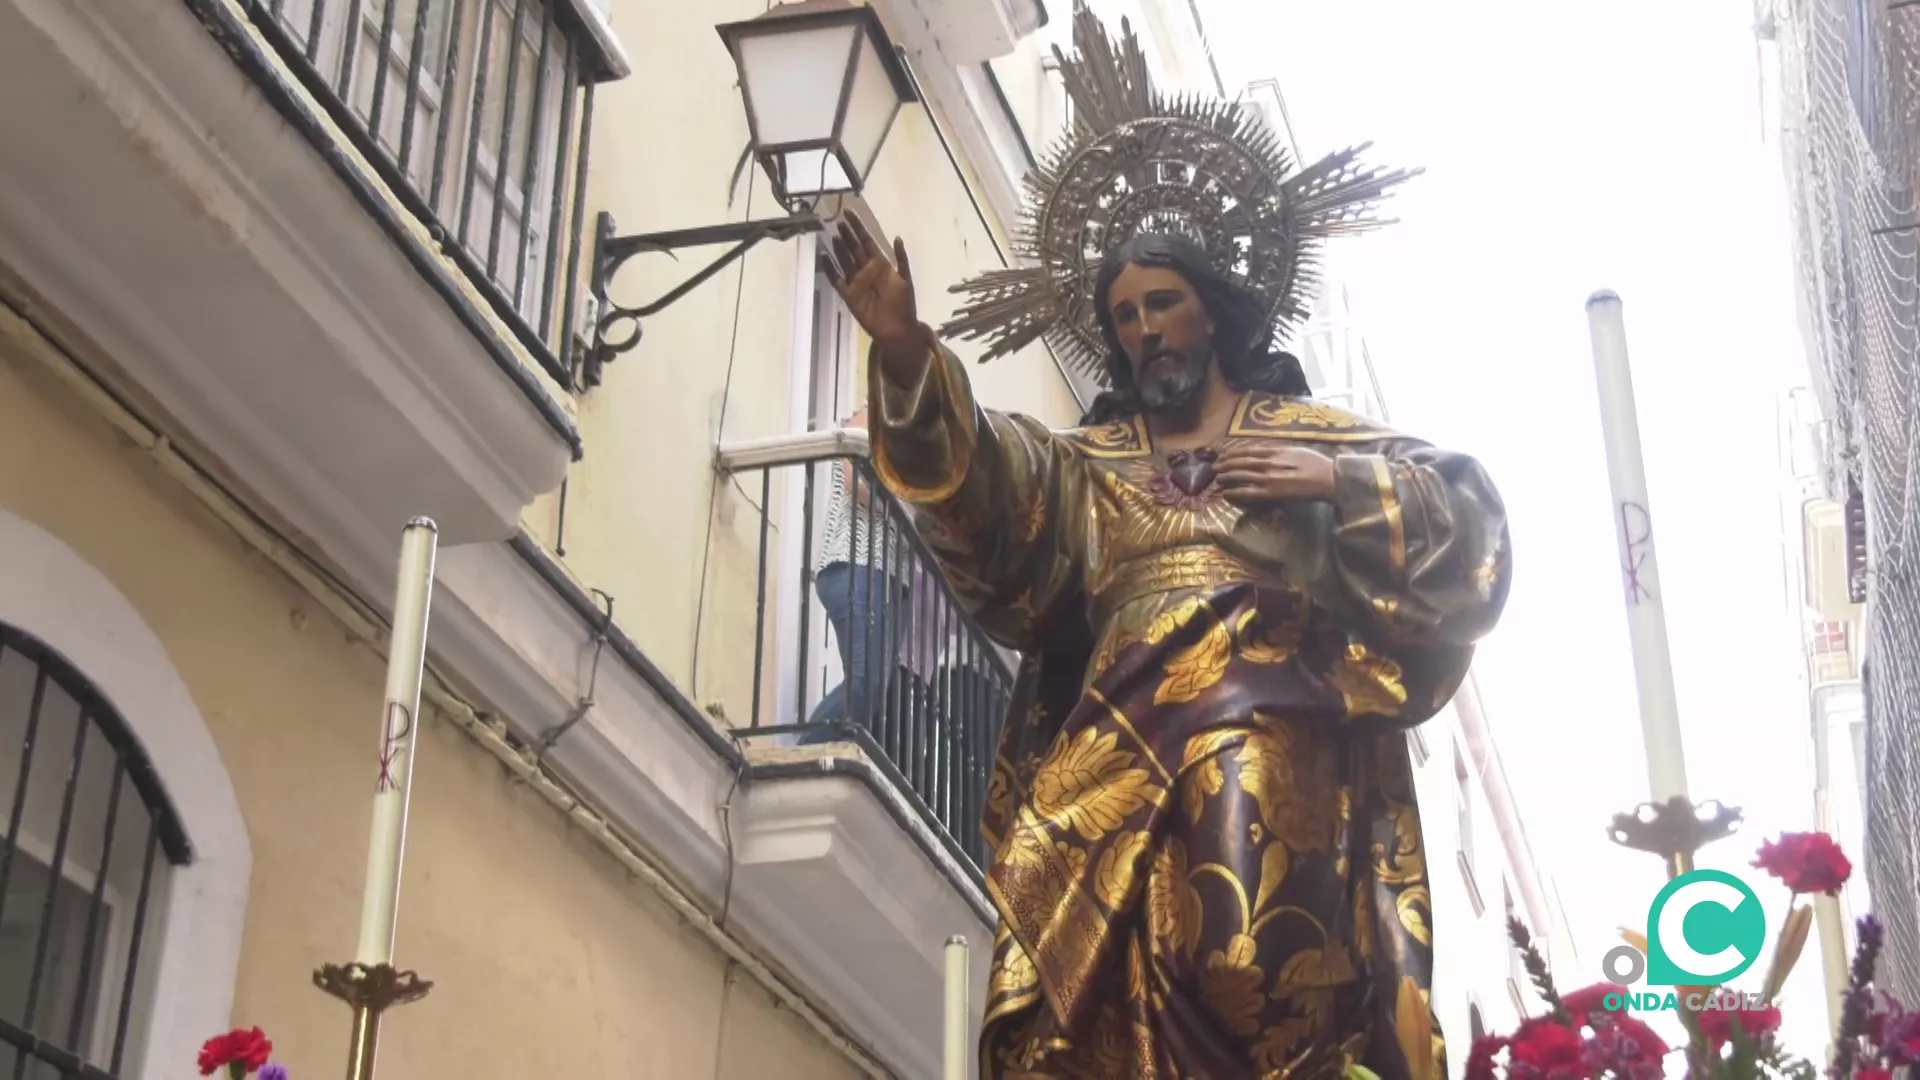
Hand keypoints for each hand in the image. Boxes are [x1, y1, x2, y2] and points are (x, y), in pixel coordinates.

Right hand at [820, 214, 921, 378]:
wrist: (897, 328)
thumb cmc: (904, 304)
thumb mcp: (906, 279)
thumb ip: (901, 259)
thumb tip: (897, 237)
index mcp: (881, 264)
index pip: (867, 241)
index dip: (858, 227)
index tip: (849, 212)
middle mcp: (866, 270)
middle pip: (854, 248)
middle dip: (846, 234)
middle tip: (837, 220)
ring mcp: (856, 281)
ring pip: (844, 260)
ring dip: (838, 248)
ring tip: (831, 235)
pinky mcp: (848, 294)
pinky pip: (836, 279)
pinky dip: (829, 269)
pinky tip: (823, 257)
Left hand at [1215, 445, 1338, 503]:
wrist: (1328, 478)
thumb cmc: (1316, 463)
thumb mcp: (1295, 449)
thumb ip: (1278, 450)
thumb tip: (1265, 449)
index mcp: (1275, 451)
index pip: (1248, 450)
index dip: (1233, 452)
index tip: (1224, 454)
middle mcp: (1268, 463)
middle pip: (1241, 462)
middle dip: (1226, 464)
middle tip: (1215, 467)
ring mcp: (1268, 478)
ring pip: (1241, 476)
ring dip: (1227, 477)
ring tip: (1218, 478)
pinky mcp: (1271, 493)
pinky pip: (1248, 492)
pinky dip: (1235, 492)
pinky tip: (1227, 493)